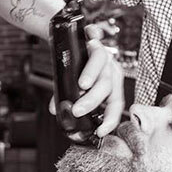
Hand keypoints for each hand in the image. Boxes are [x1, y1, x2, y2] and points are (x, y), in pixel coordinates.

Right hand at [51, 25, 124, 139]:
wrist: (68, 44)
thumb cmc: (74, 68)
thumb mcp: (72, 86)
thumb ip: (68, 98)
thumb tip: (56, 111)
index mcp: (110, 86)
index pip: (115, 105)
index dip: (110, 119)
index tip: (100, 131)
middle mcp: (110, 72)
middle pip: (108, 88)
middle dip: (93, 101)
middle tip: (77, 110)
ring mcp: (104, 56)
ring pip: (103, 67)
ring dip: (92, 76)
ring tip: (81, 85)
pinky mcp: (95, 40)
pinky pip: (97, 44)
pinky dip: (93, 44)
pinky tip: (89, 44)